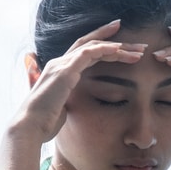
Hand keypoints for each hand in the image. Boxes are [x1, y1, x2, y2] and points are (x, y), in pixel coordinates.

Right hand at [11, 20, 146, 142]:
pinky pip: (87, 53)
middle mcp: (61, 63)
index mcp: (61, 71)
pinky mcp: (65, 71)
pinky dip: (104, 49)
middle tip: (140, 45)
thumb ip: (70, 100)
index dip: (106, 46)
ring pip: (94, 47)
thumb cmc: (46, 122)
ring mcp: (62, 65)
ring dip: (118, 47)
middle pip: (92, 45)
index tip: (125, 46)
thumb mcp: (64, 108)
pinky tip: (119, 49)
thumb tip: (74, 104)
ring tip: (139, 50)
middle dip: (117, 42)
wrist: (30, 126)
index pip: (86, 52)